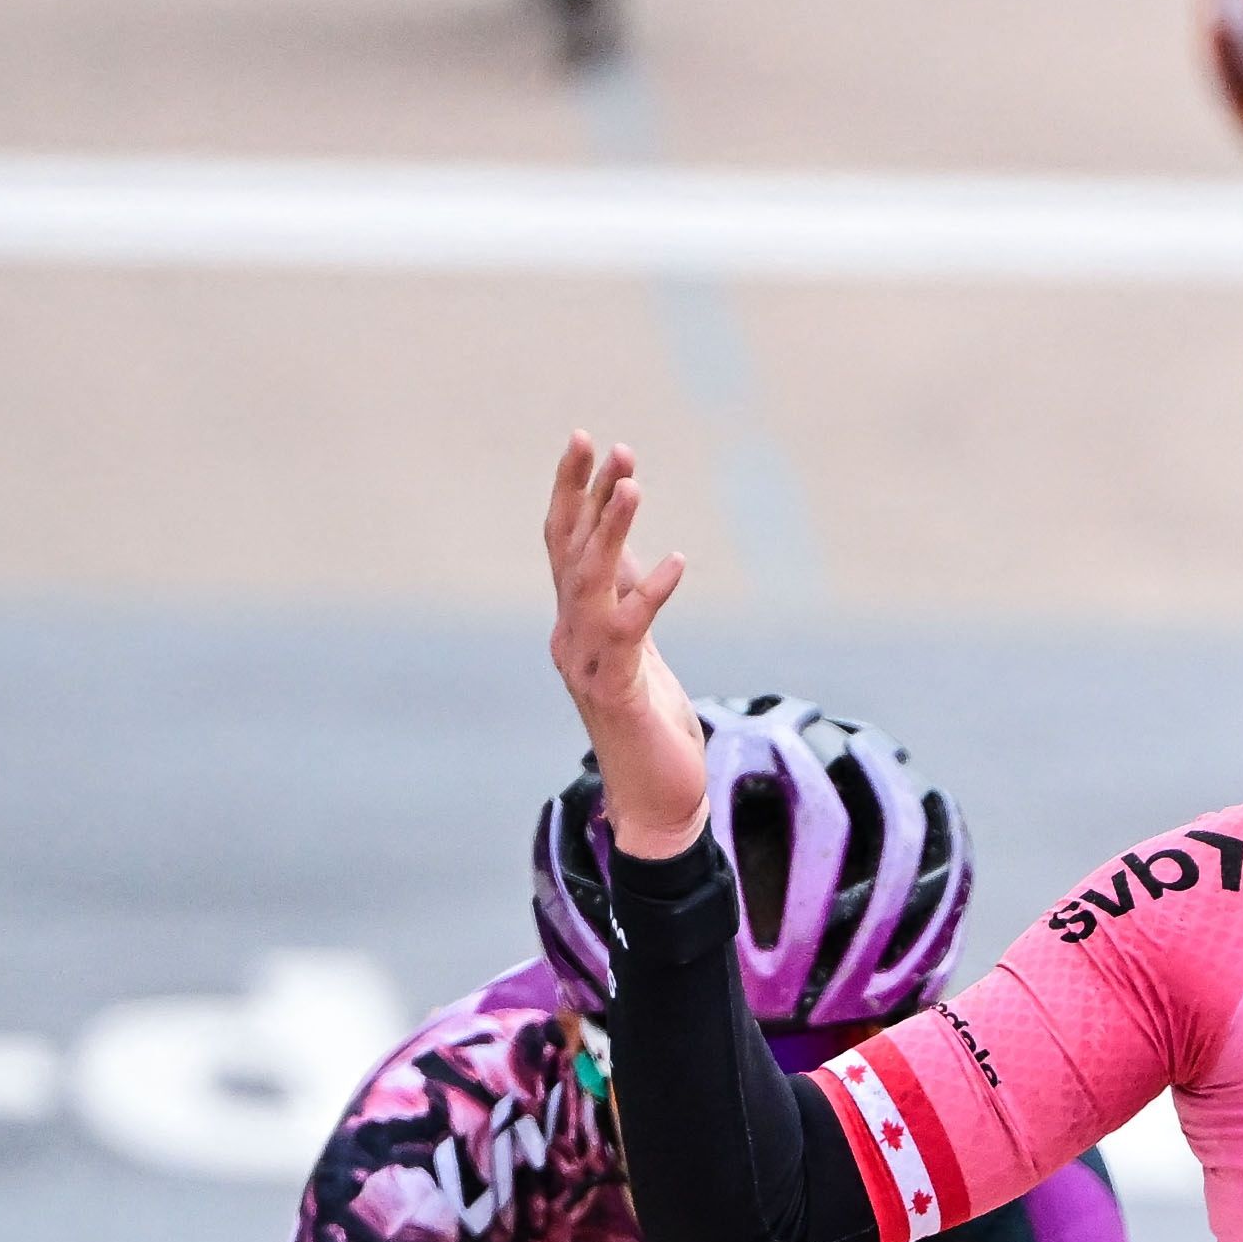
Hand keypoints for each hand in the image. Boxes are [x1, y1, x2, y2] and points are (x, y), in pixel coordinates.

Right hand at [540, 434, 711, 855]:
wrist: (655, 799)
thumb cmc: (651, 724)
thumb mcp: (639, 647)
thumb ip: (628, 599)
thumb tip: (633, 551)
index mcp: (574, 621)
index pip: (565, 543)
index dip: (574, 491)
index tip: (589, 441)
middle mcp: (570, 635)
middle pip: (566, 550)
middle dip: (581, 492)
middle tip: (600, 441)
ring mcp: (588, 663)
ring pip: (591, 582)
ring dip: (611, 531)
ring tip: (631, 484)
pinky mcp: (618, 689)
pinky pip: (631, 629)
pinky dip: (652, 592)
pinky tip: (678, 561)